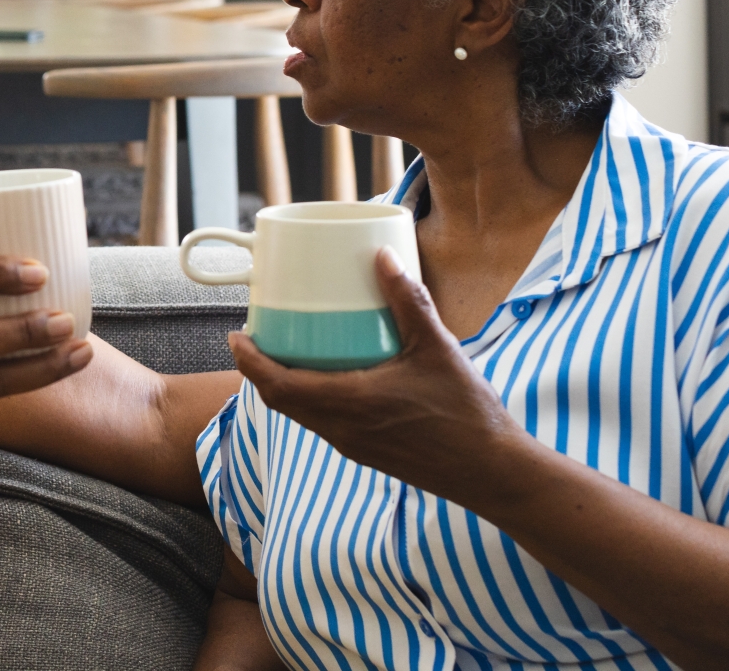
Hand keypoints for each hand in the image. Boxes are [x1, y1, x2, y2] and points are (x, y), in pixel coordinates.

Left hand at [227, 248, 524, 502]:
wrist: (491, 472)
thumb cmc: (466, 412)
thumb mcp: (437, 347)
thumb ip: (407, 300)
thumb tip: (381, 257)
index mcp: (349, 403)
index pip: (277, 384)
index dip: (248, 361)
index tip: (236, 335)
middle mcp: (342, 429)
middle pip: (281, 401)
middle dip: (260, 370)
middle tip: (257, 337)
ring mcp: (353, 445)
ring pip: (301, 415)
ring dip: (283, 386)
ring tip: (286, 352)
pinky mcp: (367, 453)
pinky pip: (322, 424)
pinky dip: (309, 400)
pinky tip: (328, 379)